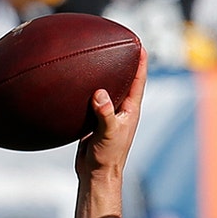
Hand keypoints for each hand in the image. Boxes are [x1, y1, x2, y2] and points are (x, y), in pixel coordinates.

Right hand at [74, 48, 147, 217]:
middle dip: (124, 63)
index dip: (140, 63)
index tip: (139, 45)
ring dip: (104, 75)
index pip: (138, 81)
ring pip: (107, 89)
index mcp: (130, 110)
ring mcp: (108, 115)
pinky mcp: (94, 120)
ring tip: (98, 57)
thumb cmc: (107, 157)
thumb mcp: (107, 134)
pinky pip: (91, 100)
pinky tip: (75, 82)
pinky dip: (86, 90)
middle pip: (125, 81)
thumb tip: (100, 94)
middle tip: (122, 43)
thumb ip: (105, 114)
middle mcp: (121, 110)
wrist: (96, 174)